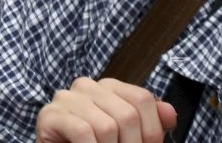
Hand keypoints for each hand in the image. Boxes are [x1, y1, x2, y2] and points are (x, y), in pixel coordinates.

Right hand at [35, 76, 176, 142]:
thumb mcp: (125, 136)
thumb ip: (149, 123)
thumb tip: (170, 114)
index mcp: (107, 87)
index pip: (142, 99)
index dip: (152, 131)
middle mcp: (86, 85)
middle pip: (127, 115)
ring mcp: (66, 97)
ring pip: (107, 127)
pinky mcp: (50, 114)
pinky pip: (83, 132)